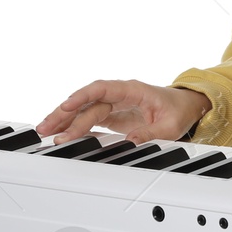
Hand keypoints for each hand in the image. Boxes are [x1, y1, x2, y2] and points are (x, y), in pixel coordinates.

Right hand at [35, 79, 210, 145]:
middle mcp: (119, 95)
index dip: (82, 96)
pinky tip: (62, 134)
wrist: (185, 107)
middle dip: (65, 113)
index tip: (66, 105)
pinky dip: (75, 127)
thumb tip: (130, 142)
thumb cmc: (178, 110)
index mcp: (132, 90)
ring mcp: (114, 105)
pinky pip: (89, 119)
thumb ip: (150, 134)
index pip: (101, 89)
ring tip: (45, 132)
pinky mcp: (112, 115)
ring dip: (65, 121)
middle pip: (86, 101)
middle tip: (46, 127)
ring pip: (84, 111)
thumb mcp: (170, 126)